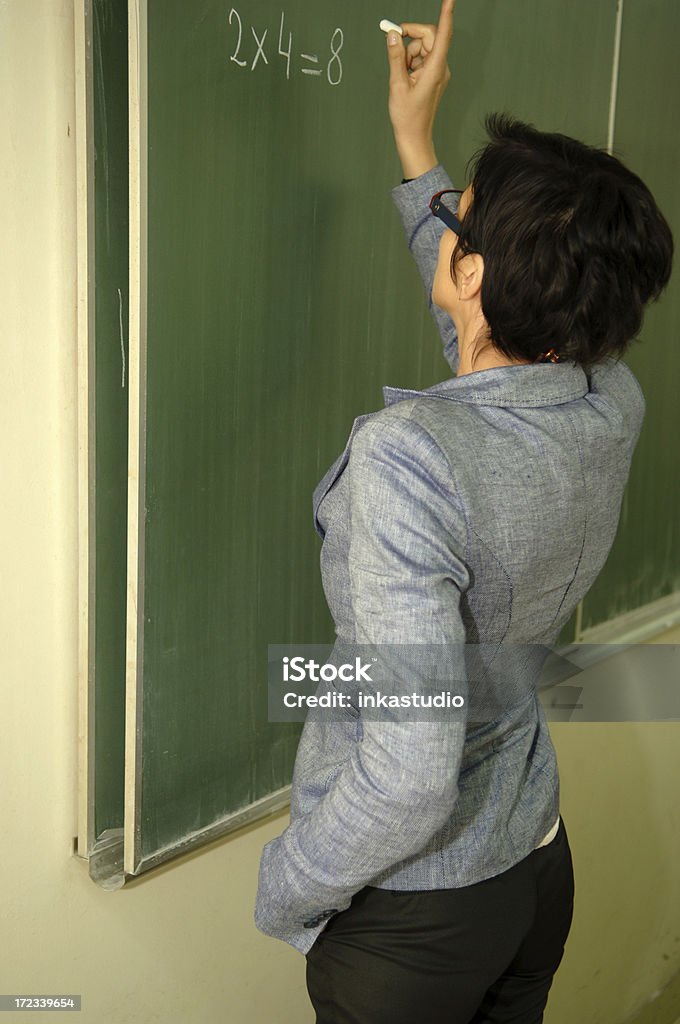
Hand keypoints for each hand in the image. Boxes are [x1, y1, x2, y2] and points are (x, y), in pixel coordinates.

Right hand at [385, 0, 455, 178]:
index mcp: (435, 69)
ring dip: (408, 53)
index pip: (442, 34)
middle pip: (428, 37)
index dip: (446, 14)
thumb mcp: (397, 84)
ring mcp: (438, 72)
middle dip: (411, 38)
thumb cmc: (407, 117)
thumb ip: (395, 56)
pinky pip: (422, 59)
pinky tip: (405, 77)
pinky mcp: (433, 76)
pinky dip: (411, 62)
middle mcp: (440, 68)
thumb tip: (392, 35)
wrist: (414, 137)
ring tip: (401, 74)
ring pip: (423, 48)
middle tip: (394, 42)